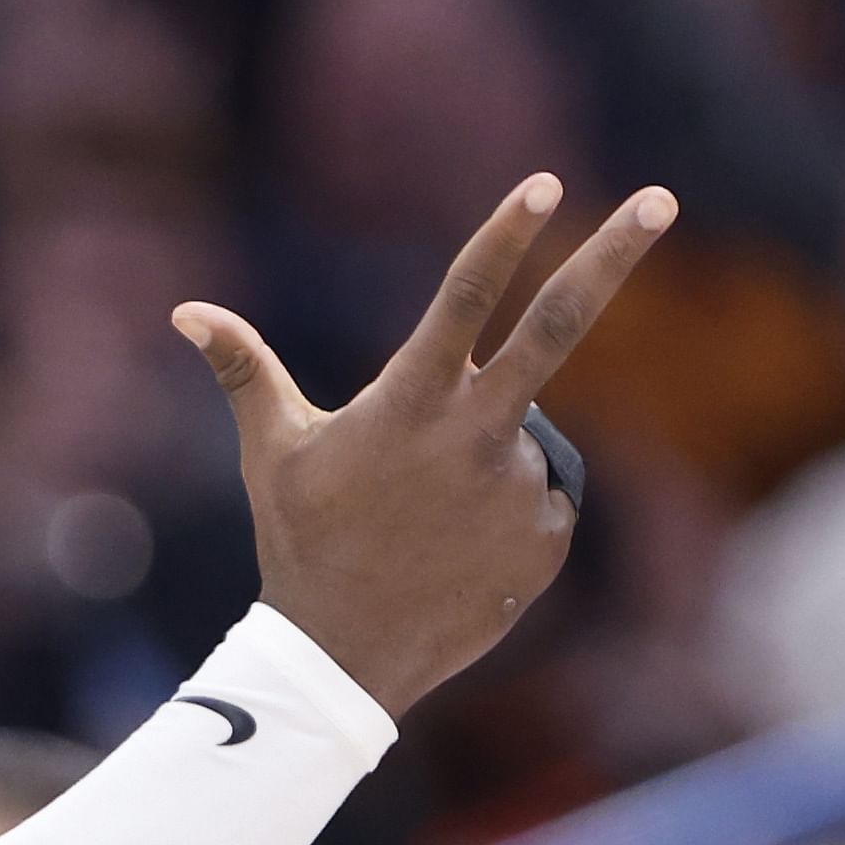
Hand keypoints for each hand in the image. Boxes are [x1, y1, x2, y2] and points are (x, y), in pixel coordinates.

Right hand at [177, 173, 675, 715]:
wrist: (346, 660)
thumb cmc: (302, 543)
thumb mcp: (270, 453)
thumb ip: (244, 371)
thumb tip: (184, 311)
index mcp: (410, 400)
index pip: (464, 296)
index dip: (504, 235)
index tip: (544, 183)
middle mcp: (475, 433)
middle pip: (559, 324)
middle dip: (613, 254)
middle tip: (660, 198)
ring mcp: (519, 485)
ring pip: (523, 436)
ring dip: (488, 458)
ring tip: (430, 521)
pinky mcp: (548, 537)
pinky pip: (543, 498)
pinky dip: (508, 512)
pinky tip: (460, 550)